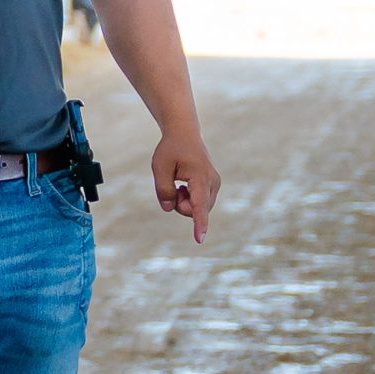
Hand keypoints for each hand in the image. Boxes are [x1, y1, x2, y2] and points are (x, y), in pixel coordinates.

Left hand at [151, 126, 220, 242]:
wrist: (185, 135)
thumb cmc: (171, 149)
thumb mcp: (159, 167)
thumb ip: (163, 189)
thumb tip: (168, 208)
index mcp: (200, 178)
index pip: (198, 206)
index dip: (198, 224)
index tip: (199, 239)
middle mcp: (212, 183)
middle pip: (194, 210)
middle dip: (179, 205)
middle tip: (173, 187)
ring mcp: (215, 185)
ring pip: (197, 208)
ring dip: (183, 202)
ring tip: (179, 184)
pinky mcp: (213, 187)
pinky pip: (199, 203)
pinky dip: (188, 199)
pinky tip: (184, 185)